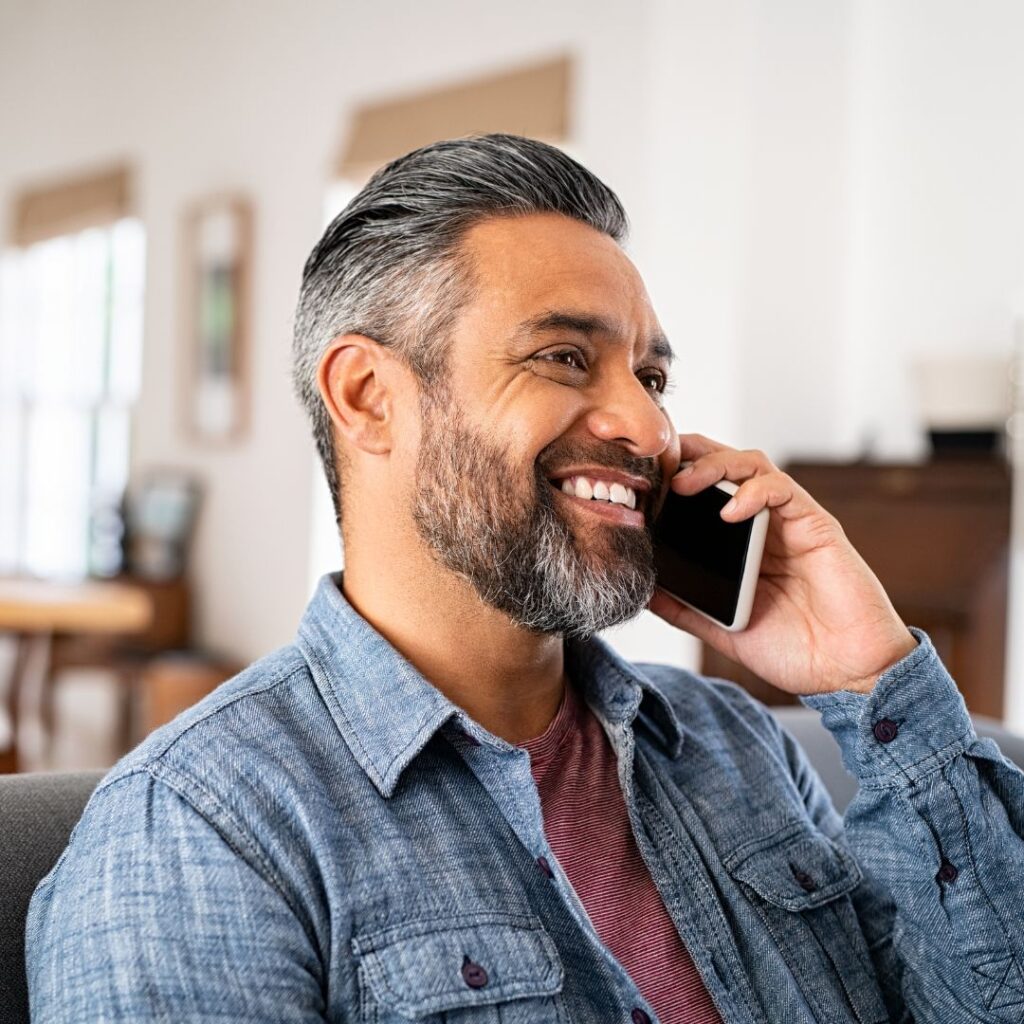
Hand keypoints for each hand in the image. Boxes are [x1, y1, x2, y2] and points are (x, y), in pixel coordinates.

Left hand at [647, 434, 918, 695]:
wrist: (847, 674)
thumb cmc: (794, 650)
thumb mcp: (722, 630)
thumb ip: (685, 608)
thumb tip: (642, 591)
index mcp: (739, 543)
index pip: (703, 491)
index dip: (672, 478)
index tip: (638, 483)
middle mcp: (763, 524)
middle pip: (723, 465)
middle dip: (689, 456)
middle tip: (656, 468)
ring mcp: (789, 521)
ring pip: (751, 464)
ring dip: (714, 465)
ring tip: (684, 483)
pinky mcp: (816, 525)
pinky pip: (783, 490)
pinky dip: (754, 491)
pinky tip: (731, 510)